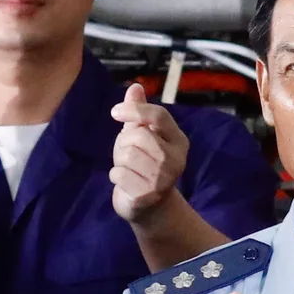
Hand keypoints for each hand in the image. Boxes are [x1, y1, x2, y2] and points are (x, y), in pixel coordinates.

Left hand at [110, 83, 188, 223]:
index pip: (159, 115)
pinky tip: (126, 182)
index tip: (115, 112)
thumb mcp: (142, 135)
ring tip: (128, 169)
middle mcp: (176, 158)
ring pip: (127, 155)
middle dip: (123, 142)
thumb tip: (135, 86)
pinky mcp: (148, 194)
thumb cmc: (144, 165)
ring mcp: (164, 178)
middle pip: (138, 135)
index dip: (135, 110)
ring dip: (119, 161)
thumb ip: (139, 112)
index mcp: (178, 140)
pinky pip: (119, 174)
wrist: (150, 207)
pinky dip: (116, 176)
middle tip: (126, 154)